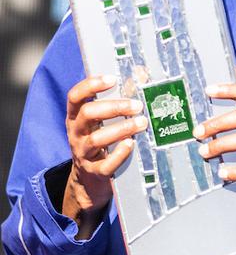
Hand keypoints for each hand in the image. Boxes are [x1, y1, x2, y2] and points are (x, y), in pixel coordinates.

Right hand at [63, 74, 147, 238]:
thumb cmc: (101, 140)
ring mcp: (83, 154)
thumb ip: (120, 96)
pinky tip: (130, 144)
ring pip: (97, 139)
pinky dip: (119, 154)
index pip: (75, 96)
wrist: (89, 180)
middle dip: (113, 107)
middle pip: (87, 114)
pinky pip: (105, 165)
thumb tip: (142, 73)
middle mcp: (76, 133)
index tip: (112, 79)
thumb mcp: (102, 120)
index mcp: (75, 117)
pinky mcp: (94, 172)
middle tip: (136, 105)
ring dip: (121, 129)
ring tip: (141, 122)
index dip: (91, 85)